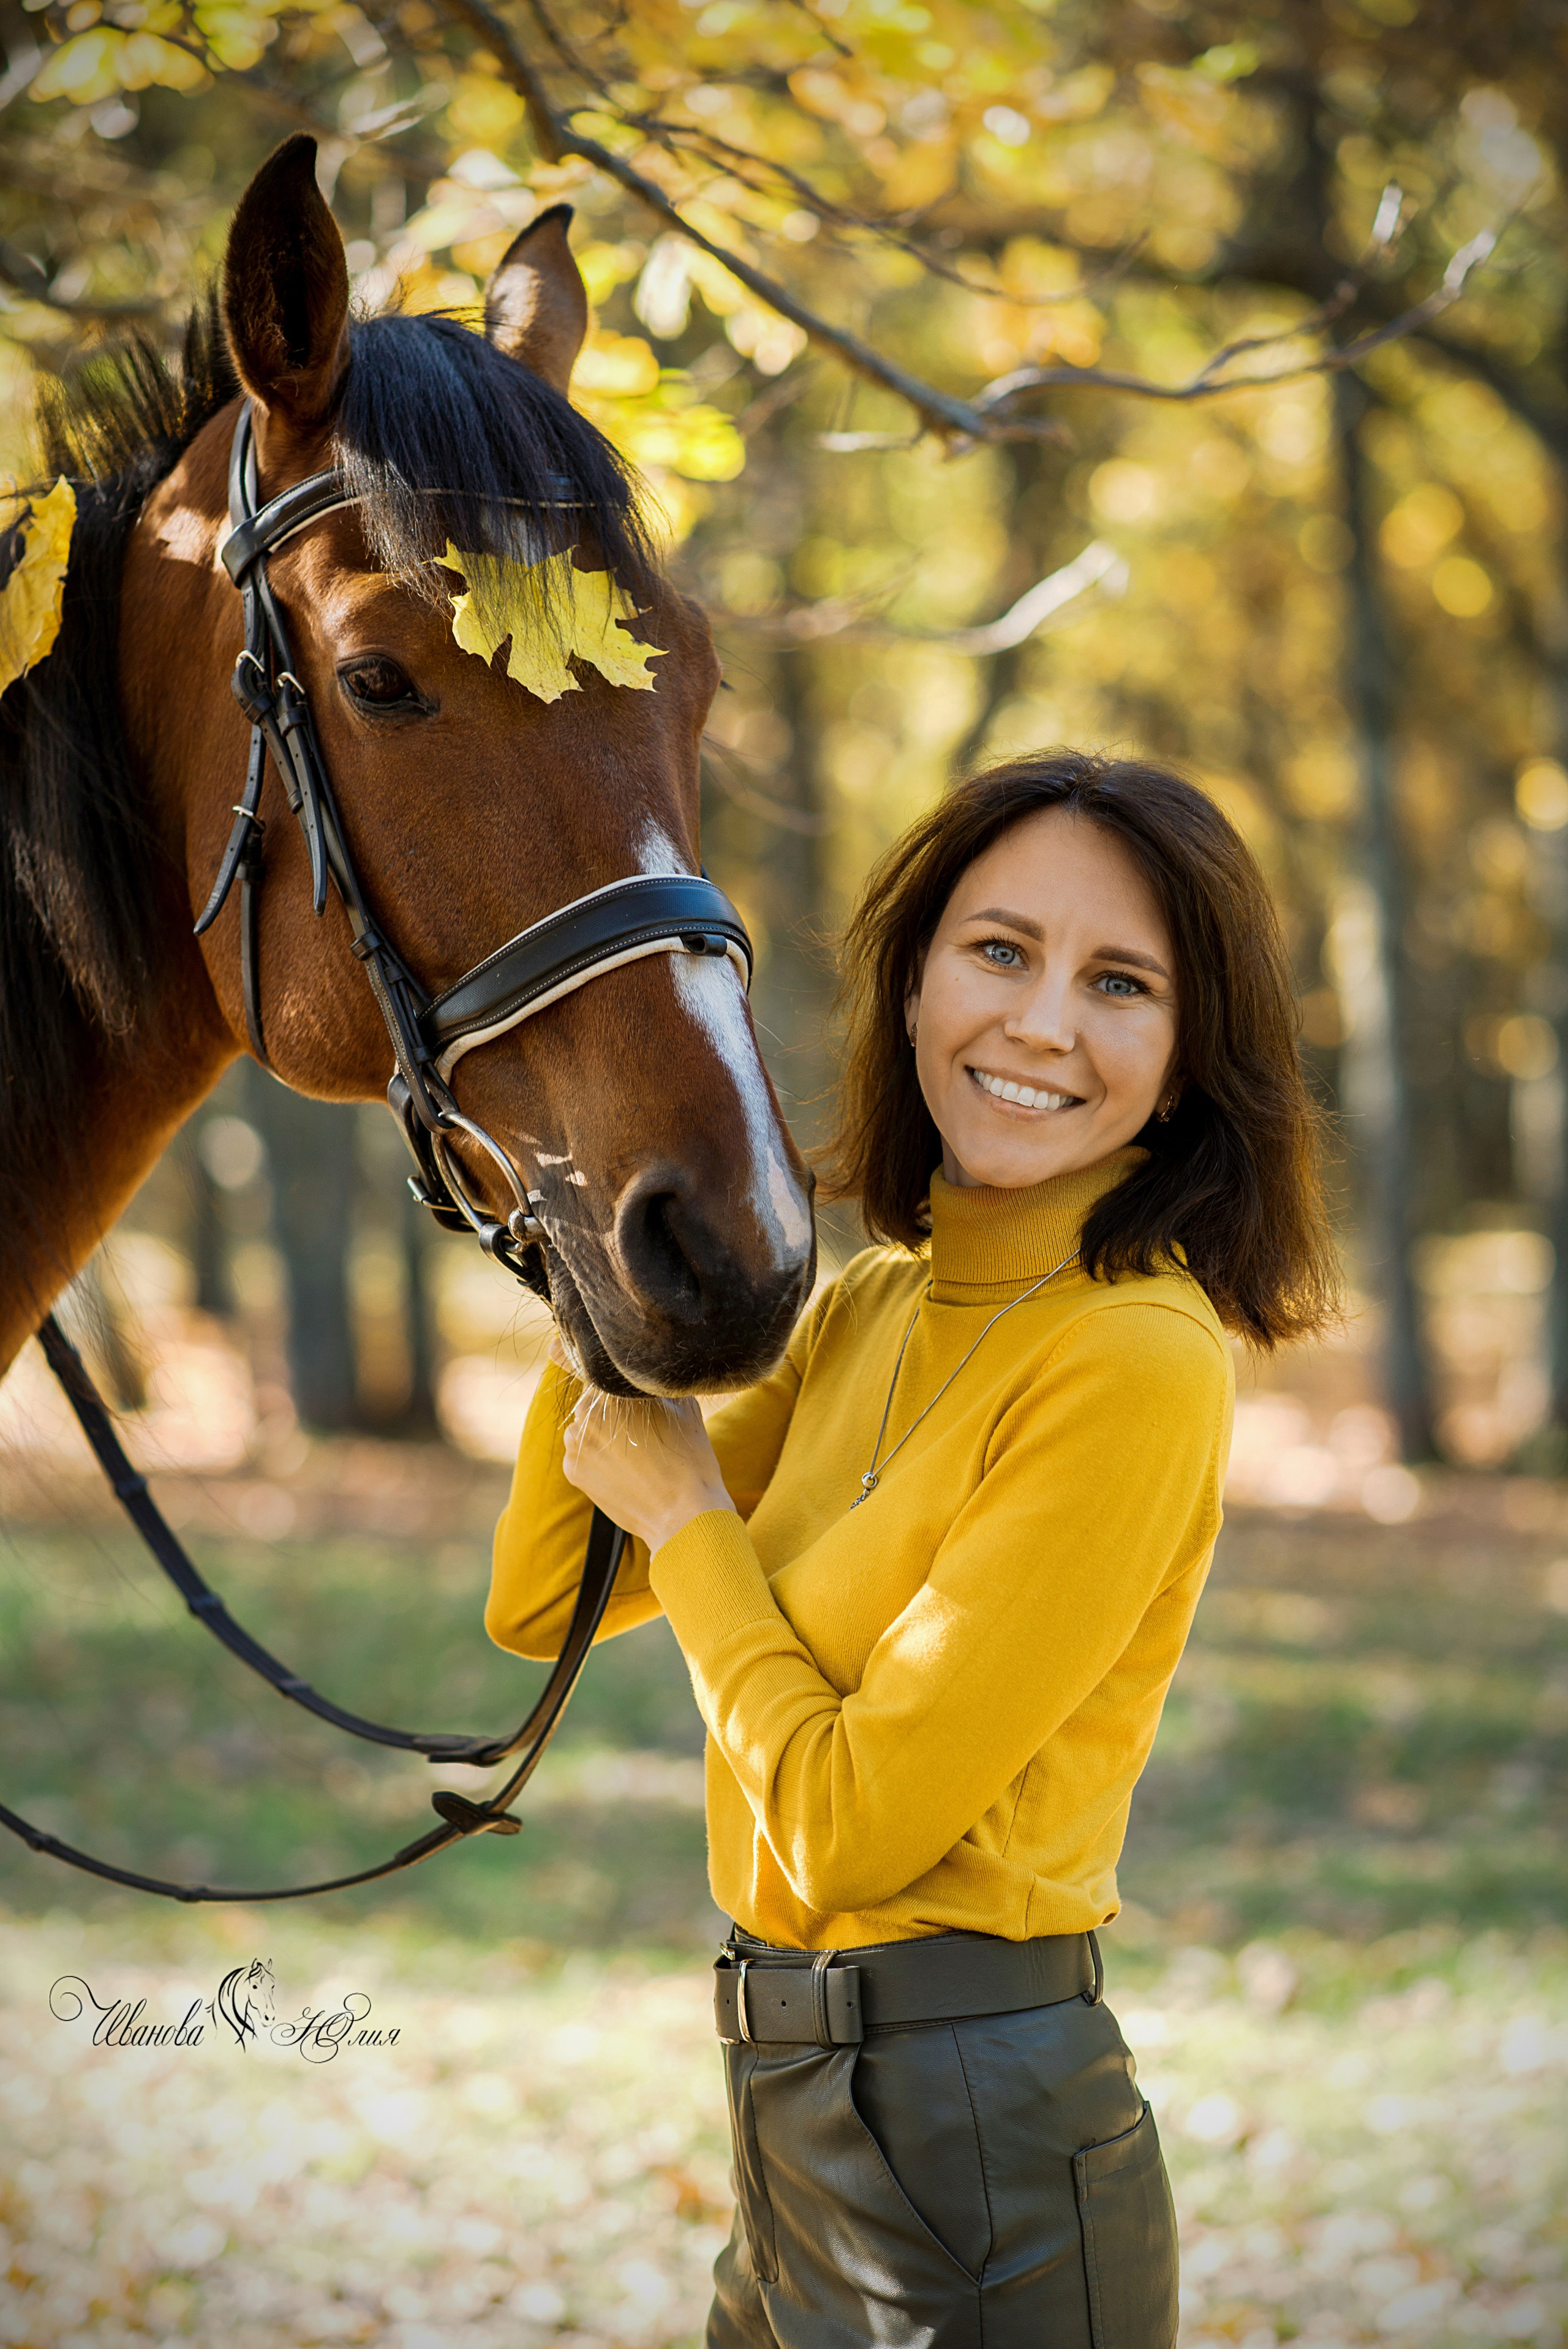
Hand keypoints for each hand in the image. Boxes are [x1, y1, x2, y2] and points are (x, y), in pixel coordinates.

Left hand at [557, 1344, 734, 1554]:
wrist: (683, 1515)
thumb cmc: (690, 1460)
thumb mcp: (687, 1408)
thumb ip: (661, 1386)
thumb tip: (652, 1376)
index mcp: (615, 1390)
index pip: (608, 1375)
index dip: (624, 1387)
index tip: (636, 1400)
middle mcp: (588, 1412)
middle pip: (594, 1402)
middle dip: (612, 1412)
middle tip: (638, 1429)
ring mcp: (577, 1443)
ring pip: (584, 1428)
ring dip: (600, 1435)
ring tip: (632, 1453)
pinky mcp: (573, 1470)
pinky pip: (580, 1454)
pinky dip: (596, 1459)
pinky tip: (622, 1471)